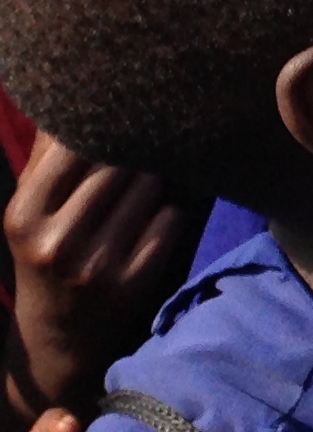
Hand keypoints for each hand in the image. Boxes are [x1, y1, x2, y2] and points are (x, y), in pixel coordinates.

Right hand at [6, 134, 202, 421]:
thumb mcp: (32, 210)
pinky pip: (170, 219)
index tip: (130, 106)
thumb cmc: (50, 252)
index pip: (74, 144)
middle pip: (120, 161)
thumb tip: (66, 90)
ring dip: (158, 179)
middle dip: (140, 149)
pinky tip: (156, 222)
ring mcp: (93, 265)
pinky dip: (170, 213)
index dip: (109, 121)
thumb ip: (48, 154)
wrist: (57, 340)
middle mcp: (53, 241)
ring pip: (150, 186)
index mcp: (22, 215)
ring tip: (150, 185)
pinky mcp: (131, 284)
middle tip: (156, 140)